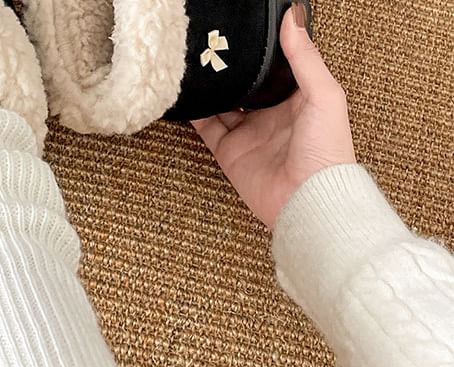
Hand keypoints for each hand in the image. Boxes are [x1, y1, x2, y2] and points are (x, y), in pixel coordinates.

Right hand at [192, 4, 356, 228]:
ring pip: (223, 103)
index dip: (263, 50)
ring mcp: (249, 133)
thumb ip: (305, 56)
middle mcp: (271, 115)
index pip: (277, 66)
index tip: (246, 31)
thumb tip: (293, 17)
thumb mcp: (324, 94)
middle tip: (214, 44)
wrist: (307, 200)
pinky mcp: (230, 152)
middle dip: (231, 67)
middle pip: (246, 84)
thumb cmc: (327, 152)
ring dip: (211, 86)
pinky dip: (195, 113)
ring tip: (196, 63)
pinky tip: (187, 95)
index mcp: (298, 99)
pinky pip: (207, 128)